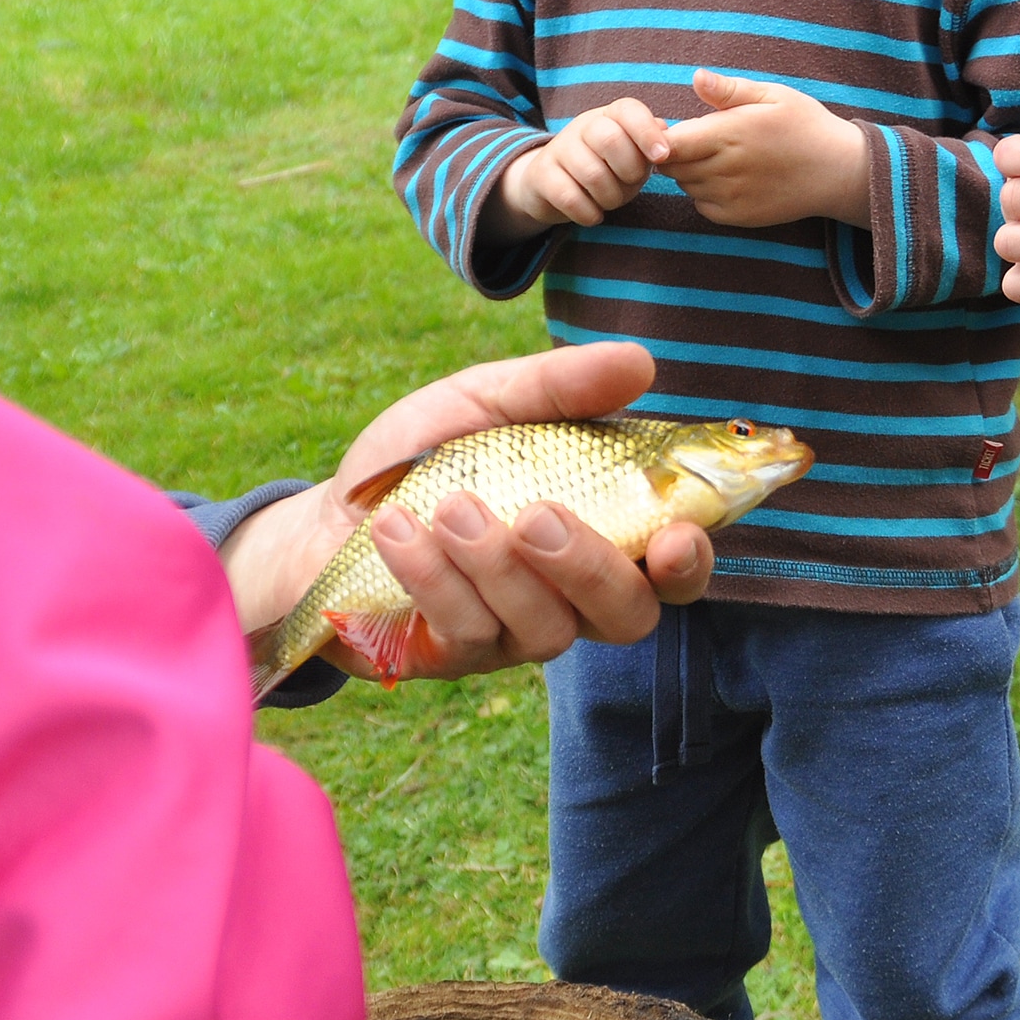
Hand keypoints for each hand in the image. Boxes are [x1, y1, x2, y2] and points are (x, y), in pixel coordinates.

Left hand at [217, 340, 713, 681]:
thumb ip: (559, 386)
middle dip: (589, 569)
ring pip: (545, 629)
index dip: (689, 560)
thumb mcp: (487, 401)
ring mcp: (517, 634)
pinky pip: (465, 631)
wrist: (330, 510)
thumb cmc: (428, 457)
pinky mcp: (456, 657)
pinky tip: (396, 528)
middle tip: (538, 516)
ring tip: (450, 506)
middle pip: (626, 615)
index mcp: (604, 530)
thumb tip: (640, 361)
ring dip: (497, 565)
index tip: (674, 535)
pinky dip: (431, 574)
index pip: (675, 566)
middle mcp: (573, 595)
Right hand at [486, 97, 669, 241]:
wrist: (552, 185)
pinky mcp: (541, 175)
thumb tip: (669, 136)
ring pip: (592, 173)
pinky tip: (593, 214)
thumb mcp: (633, 156)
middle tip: (630, 184)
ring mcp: (559, 148)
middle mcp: (583, 126)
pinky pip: (569, 197)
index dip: (647, 132)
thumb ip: (653, 145)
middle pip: (610, 139)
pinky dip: (588, 213)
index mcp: (609, 116)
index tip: (661, 157)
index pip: (628, 110)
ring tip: (610, 201)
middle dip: (629, 171)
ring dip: (610, 197)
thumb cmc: (605, 168)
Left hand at [661, 68, 867, 228]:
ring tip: (718, 156)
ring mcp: (732, 197)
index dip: (662, 136)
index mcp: (730, 134)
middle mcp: (726, 169)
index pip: (670, 144)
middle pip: (672, 167)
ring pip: (685, 186)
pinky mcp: (739, 217)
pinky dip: (704, 193)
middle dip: (675, 152)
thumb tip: (695, 77)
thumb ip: (729, 89)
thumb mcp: (773, 95)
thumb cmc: (805, 125)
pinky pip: (702, 206)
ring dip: (690, 172)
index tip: (672, 127)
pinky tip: (727, 178)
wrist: (839, 171)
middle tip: (698, 139)